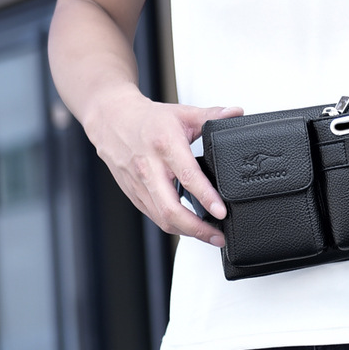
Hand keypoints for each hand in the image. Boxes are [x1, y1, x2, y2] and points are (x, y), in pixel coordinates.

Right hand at [87, 88, 242, 245]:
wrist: (112, 120)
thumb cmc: (148, 119)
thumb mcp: (183, 113)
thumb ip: (212, 115)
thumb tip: (237, 113)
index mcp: (165, 146)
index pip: (188, 177)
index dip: (206, 197)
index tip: (221, 212)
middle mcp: (150, 168)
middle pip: (171, 210)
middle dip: (197, 229)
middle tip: (219, 236)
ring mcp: (139, 184)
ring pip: (161, 218)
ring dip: (186, 232)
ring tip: (209, 236)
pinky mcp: (133, 194)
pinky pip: (154, 215)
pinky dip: (172, 225)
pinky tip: (188, 227)